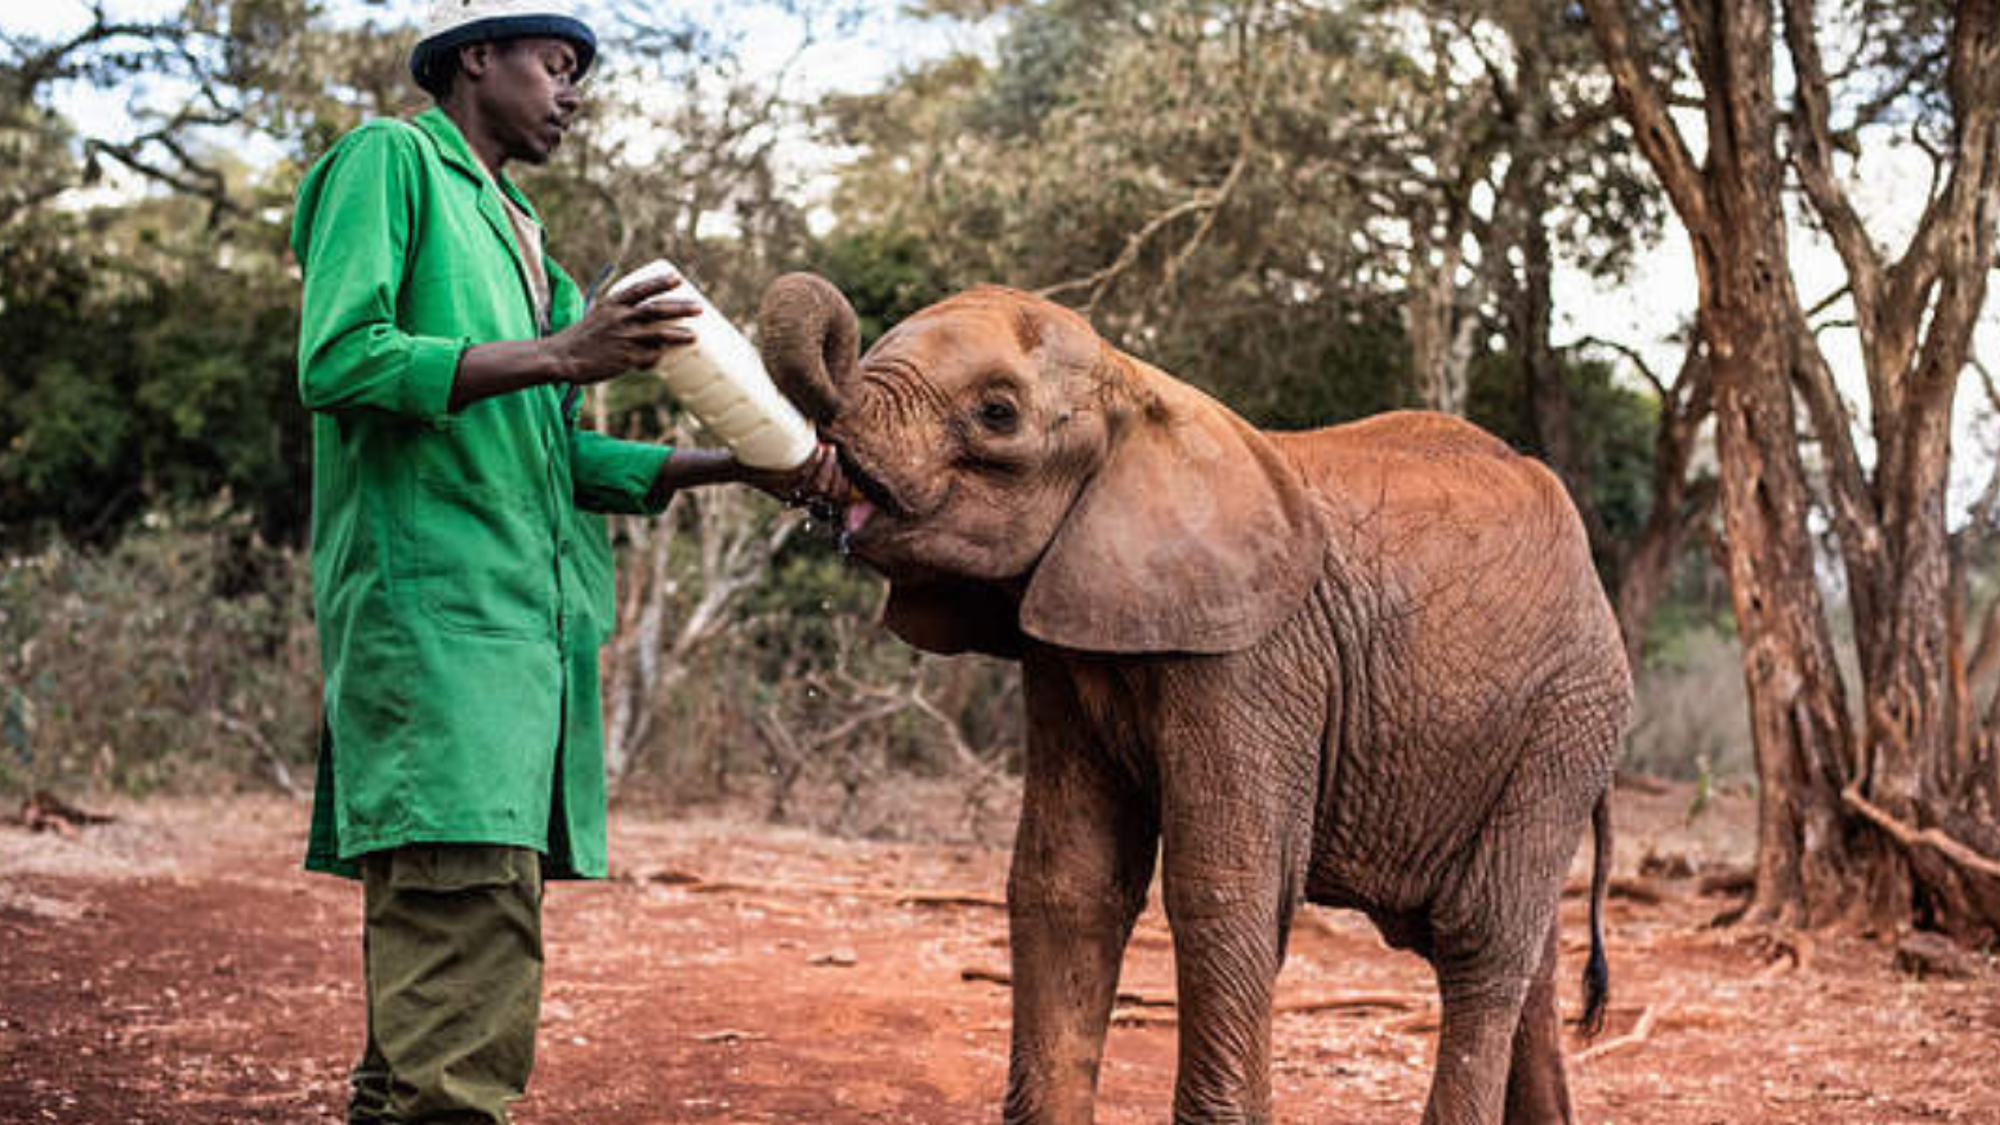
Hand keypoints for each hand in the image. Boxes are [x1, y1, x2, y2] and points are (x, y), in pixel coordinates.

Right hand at [548, 272, 700, 384]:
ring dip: (678, 335)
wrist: (563, 357)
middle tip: (699, 307)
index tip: (677, 278)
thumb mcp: (600, 317)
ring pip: (658, 335)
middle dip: (680, 308)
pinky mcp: (625, 358)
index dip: (660, 282)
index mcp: (612, 304)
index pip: (640, 289)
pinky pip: (649, 357)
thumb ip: (622, 318)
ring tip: (694, 336)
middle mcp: (620, 318)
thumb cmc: (583, 338)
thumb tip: (648, 327)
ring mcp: (624, 338)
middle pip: (656, 310)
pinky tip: (663, 358)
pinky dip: (657, 357)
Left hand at [745, 443, 849, 507]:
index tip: (845, 467)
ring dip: (825, 464)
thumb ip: (801, 467)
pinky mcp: (777, 481)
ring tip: (827, 447)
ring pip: (816, 482)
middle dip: (835, 470)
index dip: (843, 485)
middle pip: (826, 490)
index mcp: (800, 496)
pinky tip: (816, 448)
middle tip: (834, 450)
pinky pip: (801, 474)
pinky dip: (812, 461)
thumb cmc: (758, 465)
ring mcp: (786, 490)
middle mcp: (794, 497)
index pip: (831, 496)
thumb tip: (825, 450)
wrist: (731, 467)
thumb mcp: (781, 470)